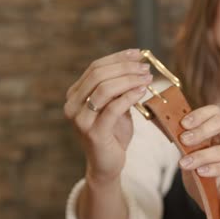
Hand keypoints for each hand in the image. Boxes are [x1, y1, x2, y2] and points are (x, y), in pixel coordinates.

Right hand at [64, 49, 152, 183]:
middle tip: (145, 67)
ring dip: (129, 80)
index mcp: (76, 94)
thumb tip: (137, 65)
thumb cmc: (113, 134)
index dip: (118, 57)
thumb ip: (119, 88)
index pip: (95, 67)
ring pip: (104, 89)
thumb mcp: (116, 106)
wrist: (107, 165)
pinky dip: (129, 96)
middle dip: (125, 67)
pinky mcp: (93, 132)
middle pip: (98, 74)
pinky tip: (142, 91)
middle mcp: (73, 105)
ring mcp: (81, 119)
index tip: (139, 53)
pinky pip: (113, 108)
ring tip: (147, 78)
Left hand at [177, 105, 219, 218]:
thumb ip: (187, 148)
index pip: (215, 113)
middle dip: (200, 131)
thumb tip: (174, 133)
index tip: (183, 124)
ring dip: (202, 155)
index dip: (199, 115)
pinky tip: (202, 172)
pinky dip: (215, 168)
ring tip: (186, 164)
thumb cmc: (208, 186)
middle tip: (184, 140)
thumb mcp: (192, 163)